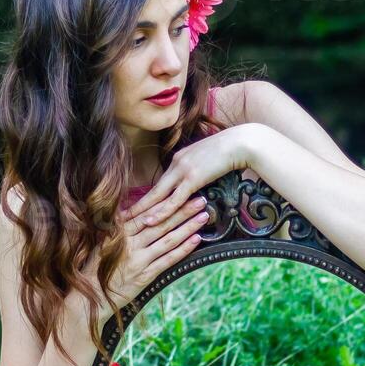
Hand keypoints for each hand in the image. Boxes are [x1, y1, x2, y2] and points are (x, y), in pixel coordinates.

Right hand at [83, 194, 211, 308]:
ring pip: (168, 240)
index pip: (147, 214)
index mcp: (119, 233)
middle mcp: (130, 244)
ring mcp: (139, 260)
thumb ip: (117, 228)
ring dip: (188, 227)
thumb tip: (128, 210)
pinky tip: (196, 239)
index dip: (165, 203)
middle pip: (161, 224)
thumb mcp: (102, 243)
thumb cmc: (95, 269)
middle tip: (200, 200)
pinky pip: (168, 260)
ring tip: (203, 217)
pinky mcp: (146, 276)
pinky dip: (183, 249)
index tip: (181, 192)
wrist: (91, 298)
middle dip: (182, 211)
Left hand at [124, 125, 258, 227]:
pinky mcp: (193, 179)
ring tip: (130, 223)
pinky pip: (174, 199)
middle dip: (138, 205)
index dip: (148, 196)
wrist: (241, 142)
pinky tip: (150, 221)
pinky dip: (161, 212)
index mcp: (179, 158)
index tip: (136, 206)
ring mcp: (183, 171)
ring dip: (144, 211)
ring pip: (159, 196)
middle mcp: (177, 164)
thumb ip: (198, 169)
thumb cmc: (230, 150)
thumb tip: (196, 183)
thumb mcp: (208, 159)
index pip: (161, 182)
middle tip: (123, 217)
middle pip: (154, 190)